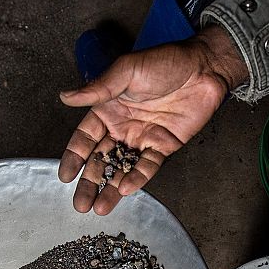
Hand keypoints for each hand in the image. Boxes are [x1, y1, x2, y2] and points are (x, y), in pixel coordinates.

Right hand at [57, 26, 246, 214]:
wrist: (203, 68)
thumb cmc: (164, 62)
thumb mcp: (126, 71)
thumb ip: (98, 88)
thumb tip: (66, 97)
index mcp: (108, 109)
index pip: (85, 138)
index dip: (74, 157)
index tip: (65, 175)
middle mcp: (122, 126)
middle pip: (101, 159)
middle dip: (90, 182)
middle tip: (80, 203)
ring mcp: (143, 138)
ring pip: (122, 168)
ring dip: (110, 187)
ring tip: (99, 207)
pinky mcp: (164, 146)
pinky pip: (147, 166)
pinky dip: (137, 178)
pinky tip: (125, 189)